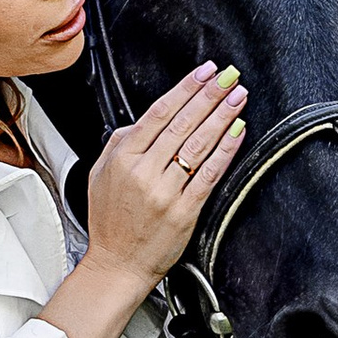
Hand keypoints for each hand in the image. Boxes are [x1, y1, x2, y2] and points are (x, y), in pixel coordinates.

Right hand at [84, 62, 245, 290]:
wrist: (117, 265)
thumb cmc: (111, 222)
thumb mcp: (100, 175)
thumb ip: (119, 143)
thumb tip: (143, 120)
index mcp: (123, 158)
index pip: (160, 112)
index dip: (186, 89)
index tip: (204, 73)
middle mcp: (144, 172)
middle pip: (183, 124)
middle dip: (210, 95)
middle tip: (229, 77)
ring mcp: (165, 192)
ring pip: (199, 145)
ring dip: (222, 117)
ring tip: (238, 97)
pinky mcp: (184, 211)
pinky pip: (209, 175)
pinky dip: (225, 151)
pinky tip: (237, 133)